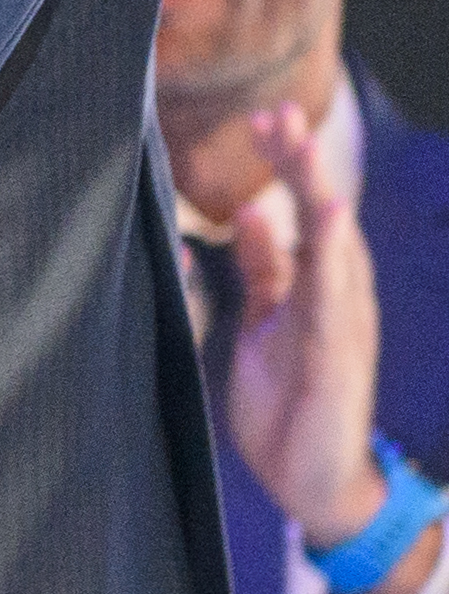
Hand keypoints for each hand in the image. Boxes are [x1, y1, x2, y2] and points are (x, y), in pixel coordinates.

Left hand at [229, 102, 389, 551]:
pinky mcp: (335, 358)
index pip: (304, 212)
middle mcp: (339, 298)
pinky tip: (326, 226)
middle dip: (303, 166)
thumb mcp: (266, 321)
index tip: (261, 119)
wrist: (314, 480)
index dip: (286, 167)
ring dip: (317, 198)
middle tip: (277, 113)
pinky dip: (329, 262)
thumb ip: (265, 269)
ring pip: (335, 250)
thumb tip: (249, 212)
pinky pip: (334, 303)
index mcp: (318, 287)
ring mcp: (343, 326)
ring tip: (302, 151)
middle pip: (325, 218)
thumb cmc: (291, 399)